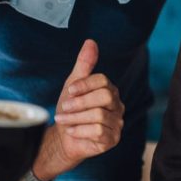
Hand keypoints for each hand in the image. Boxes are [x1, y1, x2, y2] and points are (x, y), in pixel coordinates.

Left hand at [32, 39, 123, 180]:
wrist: (64, 138)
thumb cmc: (70, 110)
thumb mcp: (73, 85)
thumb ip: (84, 64)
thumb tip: (91, 42)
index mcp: (109, 90)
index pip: (103, 80)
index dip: (84, 84)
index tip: (69, 91)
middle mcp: (117, 105)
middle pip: (104, 96)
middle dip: (80, 102)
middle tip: (65, 107)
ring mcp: (117, 123)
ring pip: (99, 115)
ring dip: (75, 118)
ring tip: (64, 120)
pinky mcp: (112, 139)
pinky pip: (98, 131)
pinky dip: (80, 131)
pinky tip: (71, 131)